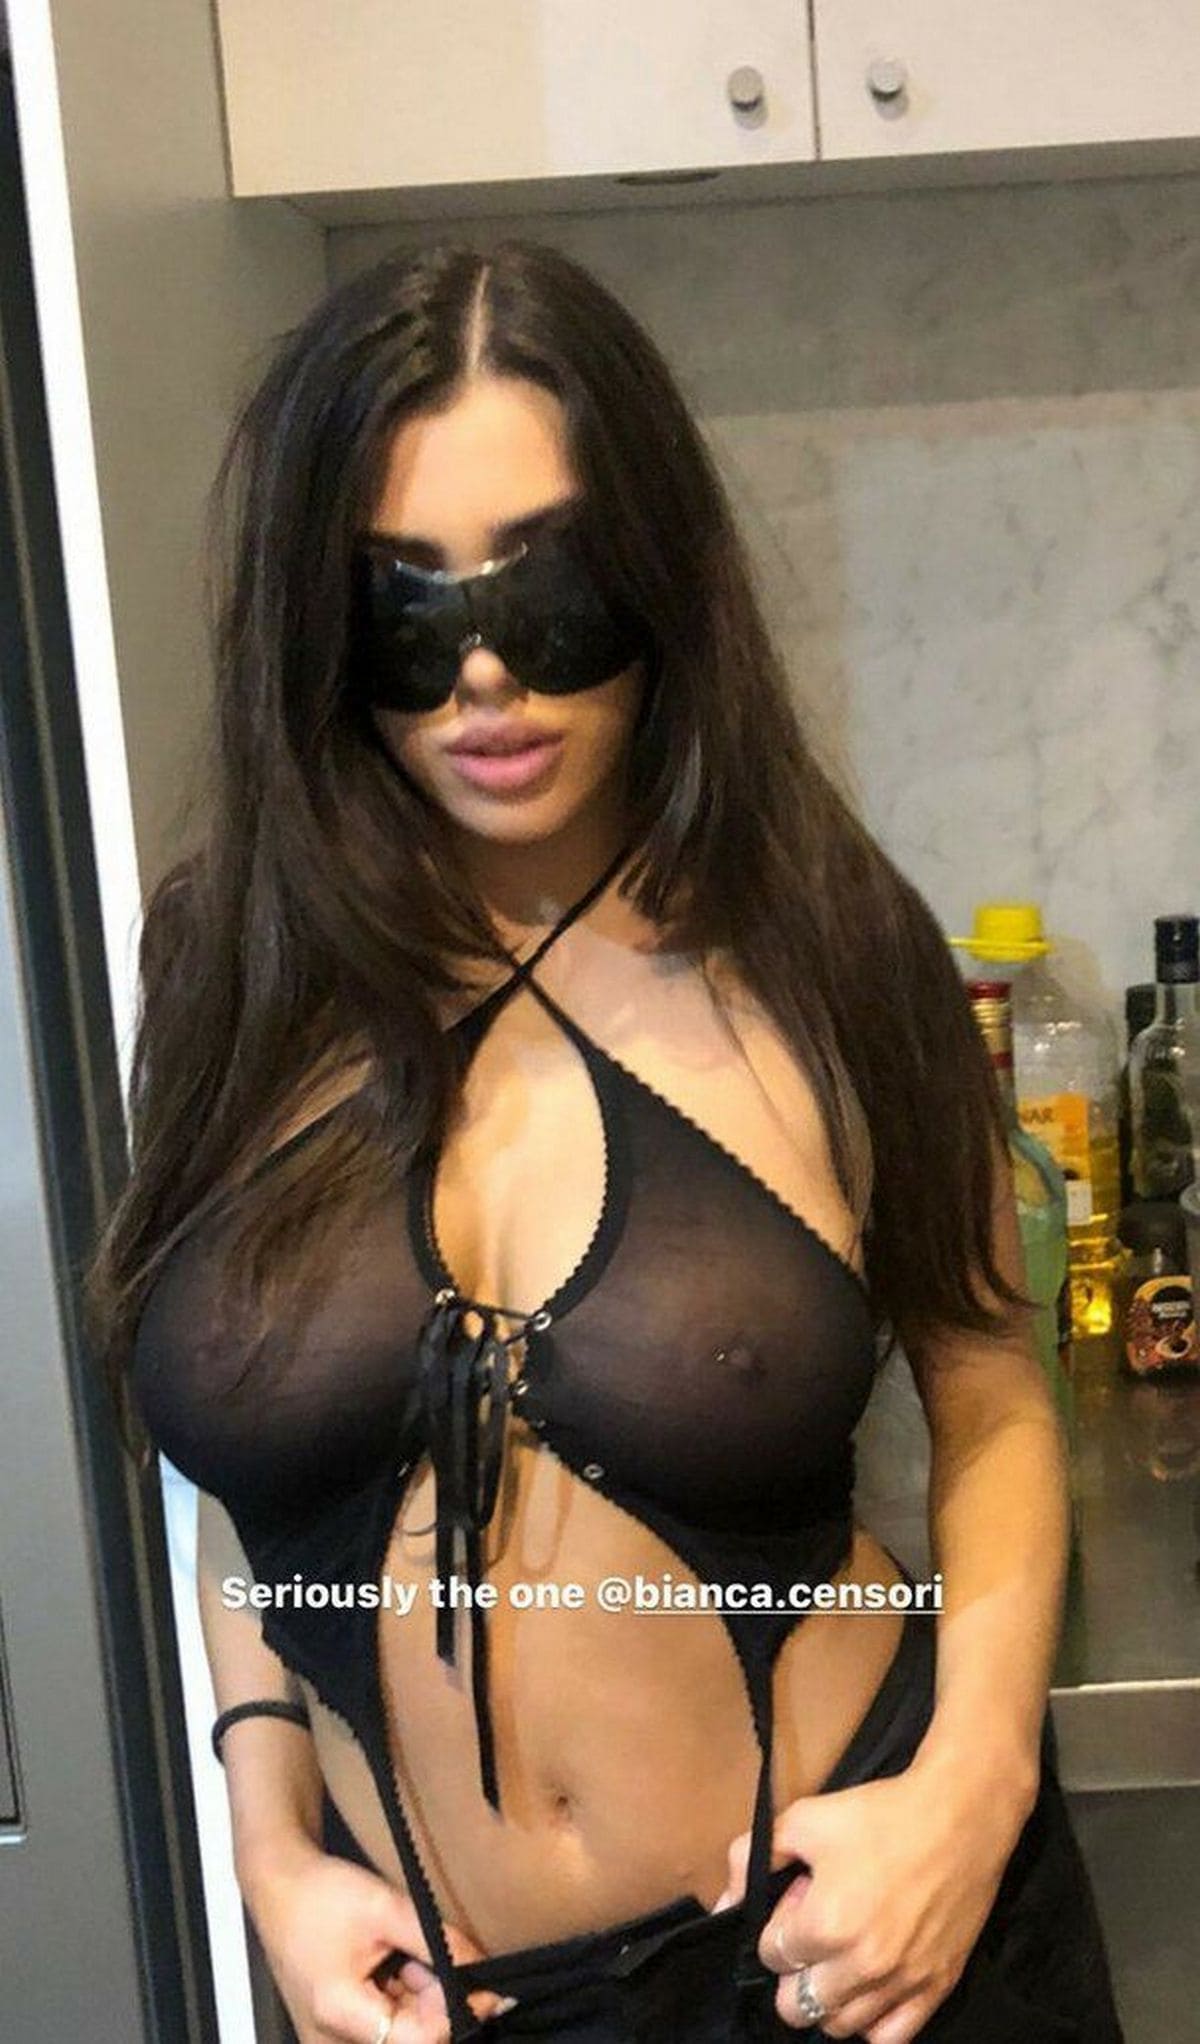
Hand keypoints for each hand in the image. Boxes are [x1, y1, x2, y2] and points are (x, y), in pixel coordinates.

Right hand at [244, 1833, 516, 2042]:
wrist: (276, 1885)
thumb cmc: (321, 1894)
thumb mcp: (387, 1908)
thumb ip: (438, 1942)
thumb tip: (484, 1969)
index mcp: (340, 2014)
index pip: (421, 2037)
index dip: (459, 2011)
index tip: (487, 1984)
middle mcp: (331, 2040)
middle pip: (410, 2036)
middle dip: (438, 1999)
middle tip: (441, 1954)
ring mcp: (330, 2038)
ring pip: (400, 2031)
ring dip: (419, 1996)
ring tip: (406, 1949)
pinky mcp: (334, 2029)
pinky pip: (382, 2024)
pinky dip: (401, 1996)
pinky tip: (395, 1960)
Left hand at [711, 1749, 1034, 2042]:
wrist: (961, 1816)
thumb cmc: (879, 1813)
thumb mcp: (805, 1818)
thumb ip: (753, 1858)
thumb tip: (724, 1904)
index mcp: (826, 1923)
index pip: (772, 1955)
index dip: (778, 1927)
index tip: (798, 1903)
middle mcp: (862, 1964)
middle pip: (797, 2005)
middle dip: (793, 1972)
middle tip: (814, 1936)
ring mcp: (902, 1982)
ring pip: (838, 2027)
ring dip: (828, 1997)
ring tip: (840, 1957)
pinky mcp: (936, 1987)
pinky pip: (889, 2039)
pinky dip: (870, 2022)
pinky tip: (869, 1987)